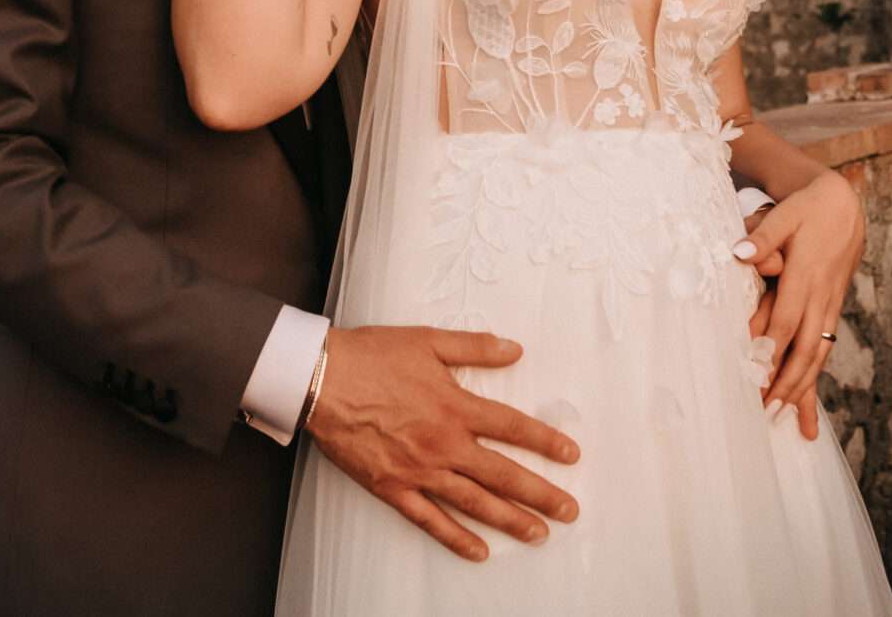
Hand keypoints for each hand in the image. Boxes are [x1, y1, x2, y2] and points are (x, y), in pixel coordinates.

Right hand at [303, 325, 581, 562]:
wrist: (320, 379)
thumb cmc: (370, 356)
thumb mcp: (427, 340)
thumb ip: (474, 347)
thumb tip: (514, 349)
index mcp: (455, 407)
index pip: (513, 428)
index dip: (545, 442)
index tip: (571, 456)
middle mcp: (444, 444)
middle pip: (503, 475)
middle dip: (540, 494)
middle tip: (569, 511)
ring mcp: (419, 470)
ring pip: (474, 503)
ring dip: (510, 520)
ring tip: (538, 534)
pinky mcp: (393, 487)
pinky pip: (430, 520)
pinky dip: (455, 538)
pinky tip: (478, 551)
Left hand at [738, 200, 817, 441]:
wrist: (843, 205)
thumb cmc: (808, 209)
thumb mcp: (785, 214)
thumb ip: (763, 236)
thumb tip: (739, 253)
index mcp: (807, 275)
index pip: (787, 319)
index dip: (773, 349)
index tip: (757, 375)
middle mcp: (822, 296)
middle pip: (806, 347)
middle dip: (789, 383)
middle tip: (768, 412)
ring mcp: (830, 305)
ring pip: (818, 354)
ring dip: (803, 387)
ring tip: (788, 420)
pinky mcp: (832, 309)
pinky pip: (824, 348)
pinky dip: (815, 377)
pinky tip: (808, 404)